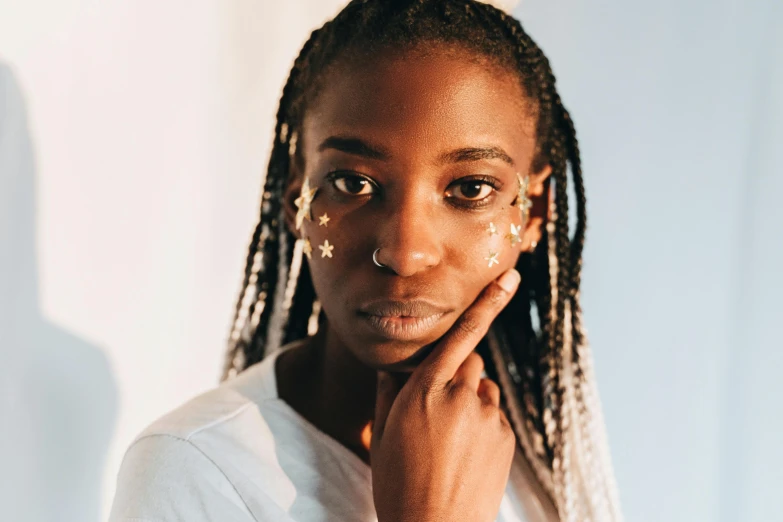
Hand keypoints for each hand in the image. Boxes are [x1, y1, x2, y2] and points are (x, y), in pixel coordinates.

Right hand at [370, 268, 520, 521]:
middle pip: (470, 361)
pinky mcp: (505, 437)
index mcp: (426, 389)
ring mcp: (487, 417)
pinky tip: (465, 455)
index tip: (510, 276)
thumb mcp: (383, 433)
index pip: (461, 336)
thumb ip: (390, 390)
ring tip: (450, 440)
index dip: (487, 303)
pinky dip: (481, 425)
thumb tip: (396, 366)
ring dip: (469, 401)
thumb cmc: (397, 482)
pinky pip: (493, 415)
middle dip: (456, 373)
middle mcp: (461, 396)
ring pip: (482, 390)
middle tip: (437, 410)